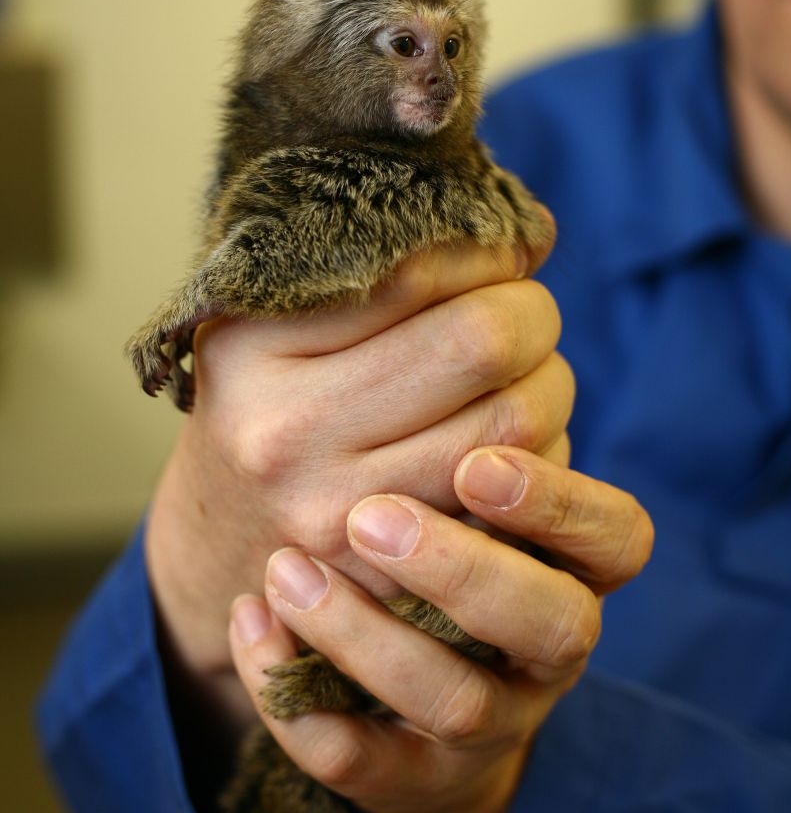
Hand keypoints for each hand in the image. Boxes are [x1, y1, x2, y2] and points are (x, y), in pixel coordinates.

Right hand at [145, 230, 563, 725]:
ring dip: (549, 385)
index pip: (419, 268)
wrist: (217, 544)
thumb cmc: (265, 409)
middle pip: (483, 341)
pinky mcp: (391, 579)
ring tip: (524, 376)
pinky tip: (513, 445)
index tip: (499, 255)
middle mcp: (285, 433)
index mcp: (250, 346)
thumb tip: (527, 233)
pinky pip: (515, 500)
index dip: (487, 252)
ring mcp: (337, 516)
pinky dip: (542, 458)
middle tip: (525, 314)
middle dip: (533, 314)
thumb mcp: (274, 326)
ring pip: (516, 422)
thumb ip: (373, 270)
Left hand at [229, 447, 652, 812]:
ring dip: (364, 633)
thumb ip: (464, 421)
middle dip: (464, 570)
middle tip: (373, 517)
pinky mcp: (409, 777)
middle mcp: (546, 651)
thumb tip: (427, 316)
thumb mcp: (471, 488)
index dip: (562, 504)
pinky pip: (357, 760)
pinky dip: (295, 697)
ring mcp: (486, 722)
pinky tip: (253, 623)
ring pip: (452, 701)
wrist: (412, 699)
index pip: (619, 539)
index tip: (476, 463)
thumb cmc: (443, 546)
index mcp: (574, 569)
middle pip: (552, 624)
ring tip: (286, 568)